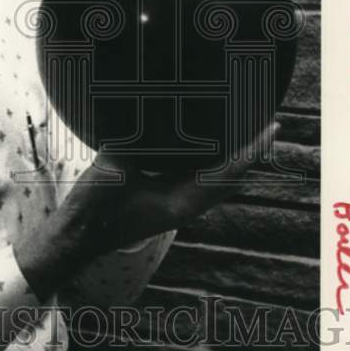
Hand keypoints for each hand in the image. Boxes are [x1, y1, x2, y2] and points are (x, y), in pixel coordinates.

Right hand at [14, 121, 278, 300]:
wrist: (77, 238)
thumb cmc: (93, 209)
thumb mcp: (113, 167)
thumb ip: (134, 142)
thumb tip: (148, 112)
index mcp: (181, 203)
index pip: (227, 172)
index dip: (251, 149)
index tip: (272, 128)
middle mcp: (185, 207)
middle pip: (230, 177)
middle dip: (249, 151)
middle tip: (267, 123)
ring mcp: (176, 207)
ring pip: (217, 181)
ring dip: (233, 158)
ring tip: (246, 132)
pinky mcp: (165, 203)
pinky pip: (199, 181)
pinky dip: (212, 163)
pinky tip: (208, 148)